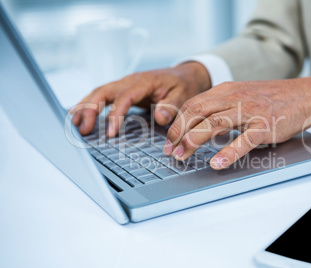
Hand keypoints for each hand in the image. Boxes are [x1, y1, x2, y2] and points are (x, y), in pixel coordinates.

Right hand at [70, 62, 210, 135]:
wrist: (184, 75)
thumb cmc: (183, 86)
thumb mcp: (183, 95)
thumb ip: (172, 106)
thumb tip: (161, 117)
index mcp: (144, 82)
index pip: (124, 97)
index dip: (115, 115)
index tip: (110, 133)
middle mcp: (130, 81)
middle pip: (103, 91)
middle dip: (90, 110)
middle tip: (83, 130)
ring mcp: (124, 85)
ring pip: (99, 93)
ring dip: (85, 107)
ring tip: (74, 124)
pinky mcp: (122, 91)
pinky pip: (102, 96)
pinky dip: (89, 105)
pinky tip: (79, 115)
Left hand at [163, 77, 310, 169]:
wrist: (305, 95)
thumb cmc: (271, 99)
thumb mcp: (241, 96)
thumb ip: (220, 108)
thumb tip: (198, 126)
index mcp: (226, 90)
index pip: (192, 104)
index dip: (177, 123)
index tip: (169, 139)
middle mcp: (235, 98)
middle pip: (197, 112)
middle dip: (179, 132)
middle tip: (171, 150)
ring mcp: (251, 111)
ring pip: (214, 123)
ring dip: (194, 140)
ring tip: (183, 155)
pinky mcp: (265, 126)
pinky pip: (244, 140)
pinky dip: (228, 152)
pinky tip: (216, 163)